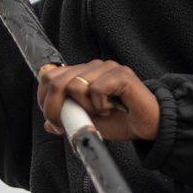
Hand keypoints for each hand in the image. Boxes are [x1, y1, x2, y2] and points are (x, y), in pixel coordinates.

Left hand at [37, 61, 160, 142]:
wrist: (148, 125)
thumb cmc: (122, 121)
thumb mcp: (89, 122)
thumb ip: (70, 119)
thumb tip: (48, 124)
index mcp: (83, 74)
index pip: (51, 76)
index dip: (44, 98)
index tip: (52, 118)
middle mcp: (93, 67)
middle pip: (57, 80)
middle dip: (54, 107)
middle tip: (64, 124)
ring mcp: (107, 68)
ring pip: (76, 85)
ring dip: (85, 107)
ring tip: (101, 112)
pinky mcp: (120, 75)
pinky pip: (96, 89)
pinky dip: (100, 105)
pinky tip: (111, 108)